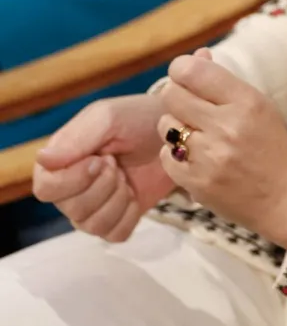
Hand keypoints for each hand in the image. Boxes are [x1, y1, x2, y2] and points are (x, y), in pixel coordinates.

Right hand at [33, 92, 173, 241]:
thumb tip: (43, 159)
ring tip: (127, 176)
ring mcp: (93, 208)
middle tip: (118, 163)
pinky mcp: (118, 220)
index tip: (100, 159)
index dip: (72, 180)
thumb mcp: (108, 117)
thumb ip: (77, 137)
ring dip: (117, 200)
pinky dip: (129, 215)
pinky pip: (115, 234)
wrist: (176, 134)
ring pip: (93, 226)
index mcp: (60, 163)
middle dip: (103, 186)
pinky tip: (135, 194)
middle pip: (72, 210)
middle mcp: (70, 190)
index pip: (46, 189)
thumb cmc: (138, 118)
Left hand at [157, 52, 286, 249]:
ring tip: (197, 134)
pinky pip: (165, 156)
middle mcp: (226, 127)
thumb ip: (224, 82)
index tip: (186, 75)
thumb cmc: (272, 145)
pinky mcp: (195, 182)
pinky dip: (176, 154)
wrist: (285, 197)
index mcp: (246, 102)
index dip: (182, 69)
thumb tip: (196, 55)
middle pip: (171, 95)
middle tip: (189, 105)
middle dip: (176, 96)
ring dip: (176, 127)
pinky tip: (195, 156)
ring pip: (165, 126)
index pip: (193, 72)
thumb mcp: (259, 106)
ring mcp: (209, 157)